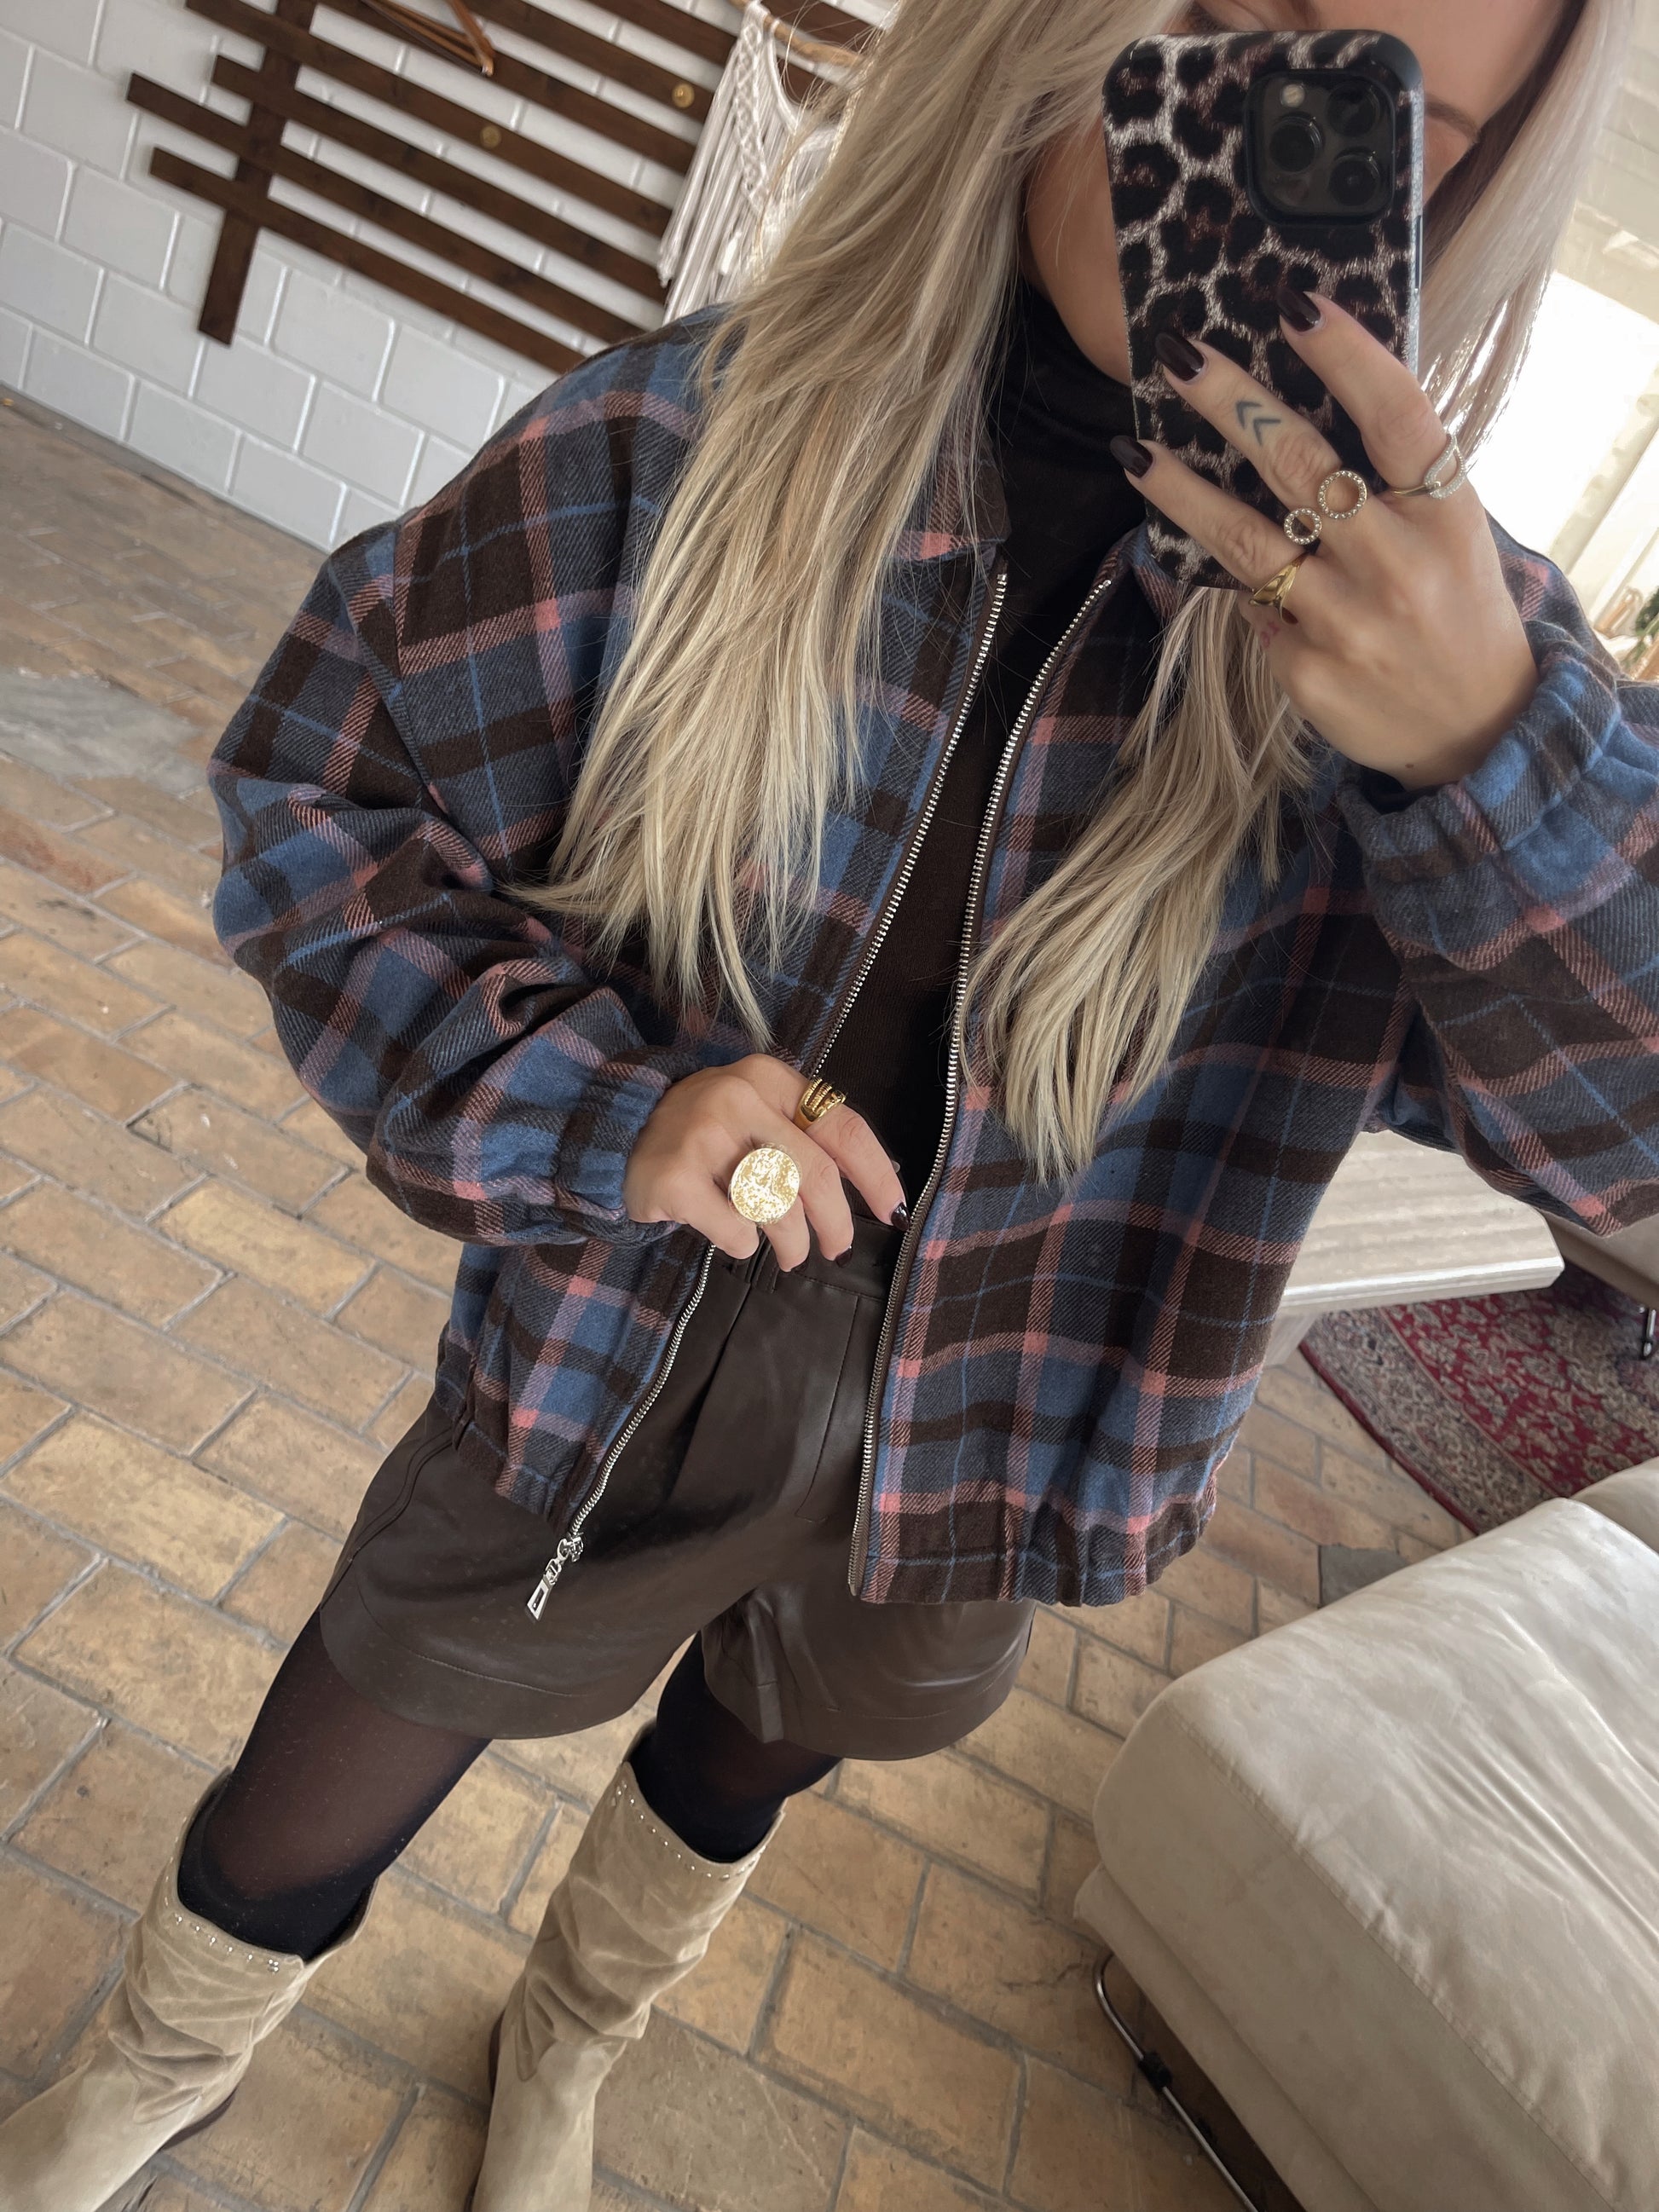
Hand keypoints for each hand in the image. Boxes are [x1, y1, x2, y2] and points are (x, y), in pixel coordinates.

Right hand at [622, 1054, 904, 1267]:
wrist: (620, 1130)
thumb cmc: (708, 1131)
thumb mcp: (756, 1110)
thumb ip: (806, 1137)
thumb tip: (878, 1189)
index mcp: (770, 1079)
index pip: (843, 1127)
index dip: (876, 1175)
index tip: (893, 1212)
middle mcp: (738, 1098)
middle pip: (815, 1175)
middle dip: (836, 1224)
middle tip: (836, 1249)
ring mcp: (703, 1136)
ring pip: (778, 1206)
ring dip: (792, 1242)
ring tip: (789, 1253)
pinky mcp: (675, 1177)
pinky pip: (735, 1229)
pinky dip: (743, 1244)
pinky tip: (735, 1236)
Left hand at [1120, 289, 1539, 790]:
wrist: (1475, 731)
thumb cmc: (1455, 608)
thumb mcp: (1453, 534)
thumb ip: (1395, 479)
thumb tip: (1298, 404)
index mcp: (1446, 514)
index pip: (1396, 415)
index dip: (1345, 356)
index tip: (1291, 303)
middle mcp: (1398, 563)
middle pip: (1301, 465)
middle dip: (1231, 403)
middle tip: (1177, 353)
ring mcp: (1349, 623)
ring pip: (1247, 541)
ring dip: (1181, 491)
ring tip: (1130, 450)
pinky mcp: (1308, 673)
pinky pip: (1254, 612)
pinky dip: (1246, 591)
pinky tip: (1236, 579)